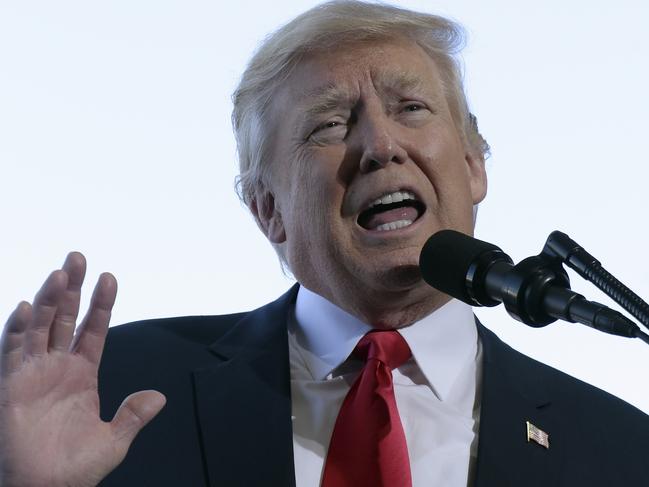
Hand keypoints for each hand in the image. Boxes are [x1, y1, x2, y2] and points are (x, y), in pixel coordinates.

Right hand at [0, 253, 165, 486]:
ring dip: (50, 300)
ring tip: (61, 274)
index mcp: (83, 374)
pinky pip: (14, 351)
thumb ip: (133, 415)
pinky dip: (20, 328)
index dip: (101, 304)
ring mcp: (34, 373)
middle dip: (73, 288)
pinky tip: (30, 306)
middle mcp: (57, 367)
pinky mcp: (12, 385)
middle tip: (79, 257)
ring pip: (41, 327)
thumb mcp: (114, 440)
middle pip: (66, 318)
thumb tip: (159, 397)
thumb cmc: (76, 469)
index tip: (110, 277)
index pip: (93, 329)